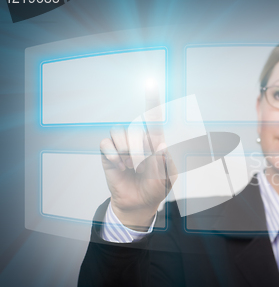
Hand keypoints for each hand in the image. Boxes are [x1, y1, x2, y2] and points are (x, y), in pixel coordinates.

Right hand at [100, 86, 176, 230]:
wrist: (138, 203)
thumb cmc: (156, 188)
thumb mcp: (166, 178)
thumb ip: (165, 162)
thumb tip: (162, 145)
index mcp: (155, 141)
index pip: (154, 118)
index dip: (152, 100)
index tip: (150, 83)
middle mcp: (138, 139)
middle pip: (135, 129)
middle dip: (138, 150)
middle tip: (141, 166)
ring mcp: (123, 146)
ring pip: (119, 133)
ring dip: (125, 151)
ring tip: (131, 165)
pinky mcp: (109, 154)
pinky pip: (105, 144)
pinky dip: (112, 155)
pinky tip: (119, 166)